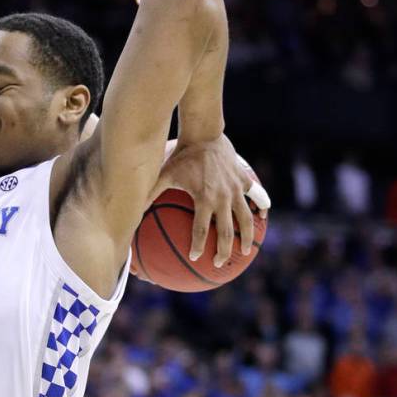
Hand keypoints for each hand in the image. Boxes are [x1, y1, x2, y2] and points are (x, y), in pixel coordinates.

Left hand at [147, 135, 269, 266]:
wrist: (203, 133)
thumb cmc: (181, 155)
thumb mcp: (164, 174)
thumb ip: (150, 194)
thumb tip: (133, 210)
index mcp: (203, 199)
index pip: (200, 229)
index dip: (197, 246)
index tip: (193, 257)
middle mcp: (222, 197)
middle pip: (226, 232)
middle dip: (222, 251)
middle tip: (217, 263)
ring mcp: (235, 189)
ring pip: (246, 219)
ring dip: (246, 237)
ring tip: (244, 251)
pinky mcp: (244, 180)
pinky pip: (256, 196)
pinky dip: (261, 206)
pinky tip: (264, 215)